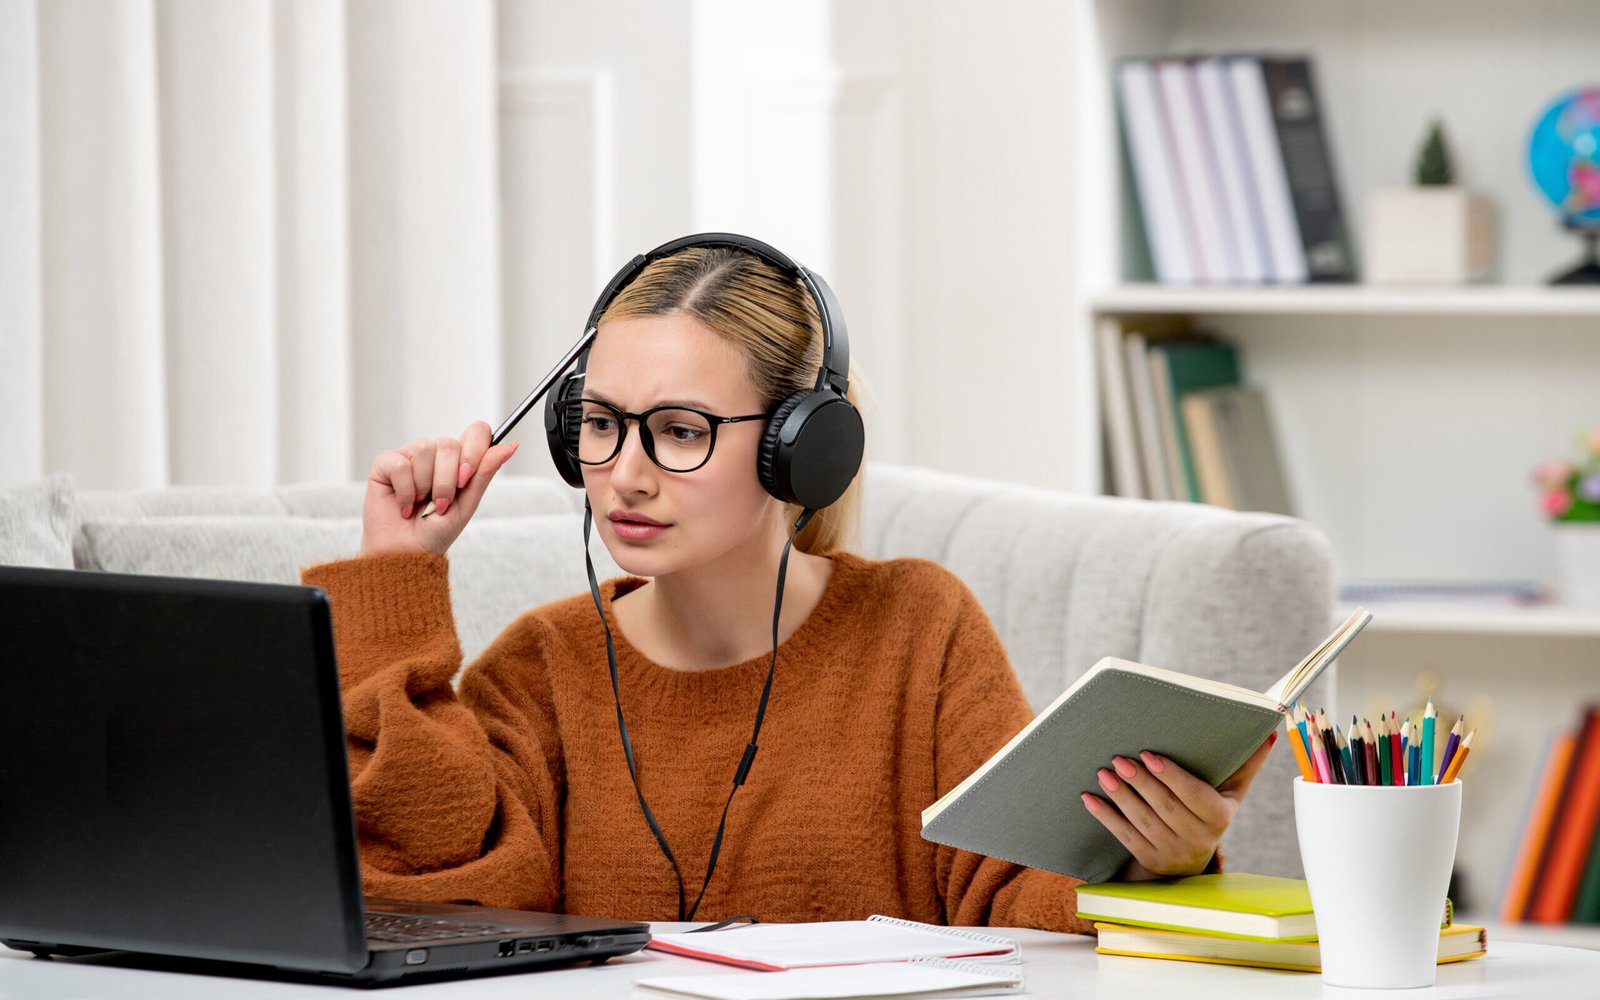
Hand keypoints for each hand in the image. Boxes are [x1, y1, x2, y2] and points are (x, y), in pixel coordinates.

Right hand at [361, 421, 519, 556]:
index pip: (476, 432)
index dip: (473, 452)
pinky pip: (400, 464)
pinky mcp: (385, 464)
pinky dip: (405, 490)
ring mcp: (409, 456)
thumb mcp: (467, 503)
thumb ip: (485, 472)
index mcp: (458, 461)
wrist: (407, 553)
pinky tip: (404, 505)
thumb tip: (511, 446)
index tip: (466, 479)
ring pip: (424, 450)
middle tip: (441, 503)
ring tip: (420, 503)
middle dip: (447, 481)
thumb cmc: (436, 531)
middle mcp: (435, 454)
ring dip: (425, 486)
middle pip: (449, 444)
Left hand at [1080, 732, 1276, 879]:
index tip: (1149, 755)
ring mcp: (1172, 853)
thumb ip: (1247, 763)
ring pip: (1143, 822)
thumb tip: (1269, 732)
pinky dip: (1105, 817)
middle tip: (1119, 758)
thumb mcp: (1231, 791)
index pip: (1195, 796)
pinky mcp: (1149, 860)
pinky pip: (1124, 837)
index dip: (1171, 777)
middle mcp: (1198, 839)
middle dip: (1140, 782)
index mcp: (1219, 818)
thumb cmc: (1210, 811)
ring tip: (1103, 772)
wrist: (1192, 860)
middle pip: (1165, 808)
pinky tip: (1089, 798)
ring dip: (1120, 796)